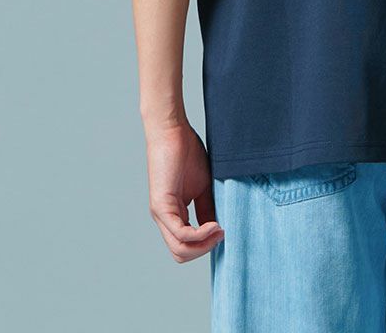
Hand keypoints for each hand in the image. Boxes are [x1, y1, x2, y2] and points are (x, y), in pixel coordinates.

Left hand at [145, 121, 223, 262]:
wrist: (173, 131)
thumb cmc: (187, 153)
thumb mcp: (203, 187)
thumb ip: (207, 209)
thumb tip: (218, 229)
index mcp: (173, 215)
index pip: (186, 246)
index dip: (206, 245)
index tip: (224, 231)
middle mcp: (164, 219)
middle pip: (182, 254)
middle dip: (205, 249)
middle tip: (223, 233)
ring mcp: (161, 214)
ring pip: (180, 249)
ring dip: (203, 245)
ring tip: (220, 229)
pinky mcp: (161, 206)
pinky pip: (181, 233)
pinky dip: (200, 234)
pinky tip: (214, 224)